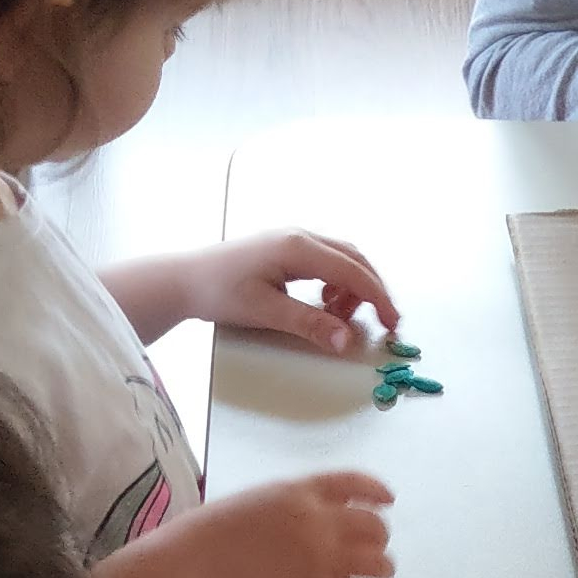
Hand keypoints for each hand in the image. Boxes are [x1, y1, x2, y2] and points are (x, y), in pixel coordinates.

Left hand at [182, 230, 401, 354]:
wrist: (184, 279)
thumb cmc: (218, 291)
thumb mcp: (266, 311)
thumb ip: (310, 324)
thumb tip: (347, 341)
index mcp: (298, 247)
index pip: (353, 271)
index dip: (378, 298)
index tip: (393, 324)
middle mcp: (300, 236)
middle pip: (354, 259)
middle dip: (373, 291)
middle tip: (385, 322)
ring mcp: (294, 240)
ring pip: (342, 259)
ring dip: (353, 288)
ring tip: (340, 316)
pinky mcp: (287, 249)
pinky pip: (326, 262)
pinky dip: (337, 284)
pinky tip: (325, 304)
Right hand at [194, 471, 396, 577]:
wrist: (188, 570)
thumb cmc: (204, 535)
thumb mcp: (251, 502)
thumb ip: (286, 507)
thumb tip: (305, 520)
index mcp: (298, 492)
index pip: (353, 483)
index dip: (377, 491)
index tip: (389, 500)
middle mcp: (318, 521)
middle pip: (375, 527)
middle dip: (377, 539)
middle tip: (369, 551)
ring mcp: (320, 559)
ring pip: (379, 564)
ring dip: (380, 571)